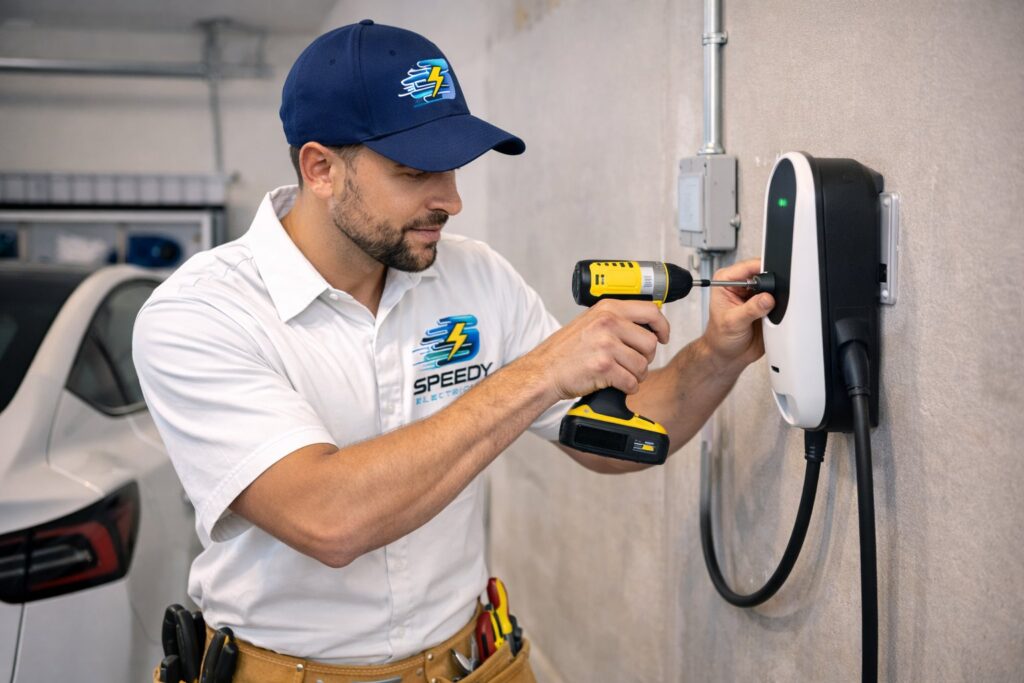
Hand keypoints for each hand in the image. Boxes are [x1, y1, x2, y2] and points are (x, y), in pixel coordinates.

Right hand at [525, 299, 669, 400]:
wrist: (544, 371)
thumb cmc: (566, 351)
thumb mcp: (591, 322)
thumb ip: (617, 320)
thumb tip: (648, 325)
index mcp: (607, 308)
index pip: (651, 311)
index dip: (663, 326)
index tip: (664, 336)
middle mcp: (608, 323)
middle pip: (650, 343)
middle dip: (645, 358)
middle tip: (630, 362)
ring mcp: (606, 344)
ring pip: (643, 365)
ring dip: (635, 375)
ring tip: (619, 374)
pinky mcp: (604, 367)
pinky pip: (632, 381)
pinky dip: (627, 387)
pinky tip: (614, 383)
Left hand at [702, 258, 774, 371]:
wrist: (728, 355)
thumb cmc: (720, 337)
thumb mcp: (733, 322)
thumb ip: (751, 309)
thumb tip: (767, 298)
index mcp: (726, 281)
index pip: (749, 266)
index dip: (763, 272)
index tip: (771, 284)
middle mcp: (740, 284)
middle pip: (764, 274)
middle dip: (772, 285)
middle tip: (771, 301)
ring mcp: (754, 294)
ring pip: (774, 286)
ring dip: (776, 296)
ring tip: (769, 311)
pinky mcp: (765, 304)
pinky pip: (779, 299)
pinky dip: (779, 305)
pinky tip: (773, 314)